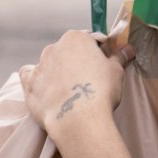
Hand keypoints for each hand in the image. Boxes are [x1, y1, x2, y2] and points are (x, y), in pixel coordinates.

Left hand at [19, 30, 134, 138]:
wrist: (77, 119)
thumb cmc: (100, 91)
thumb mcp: (116, 71)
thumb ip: (118, 57)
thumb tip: (127, 49)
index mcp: (76, 38)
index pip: (90, 40)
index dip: (98, 53)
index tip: (103, 66)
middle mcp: (54, 47)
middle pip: (68, 51)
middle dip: (76, 62)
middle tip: (87, 81)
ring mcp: (39, 65)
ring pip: (49, 64)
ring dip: (58, 72)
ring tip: (69, 91)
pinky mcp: (29, 84)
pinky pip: (30, 77)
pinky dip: (37, 80)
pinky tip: (46, 90)